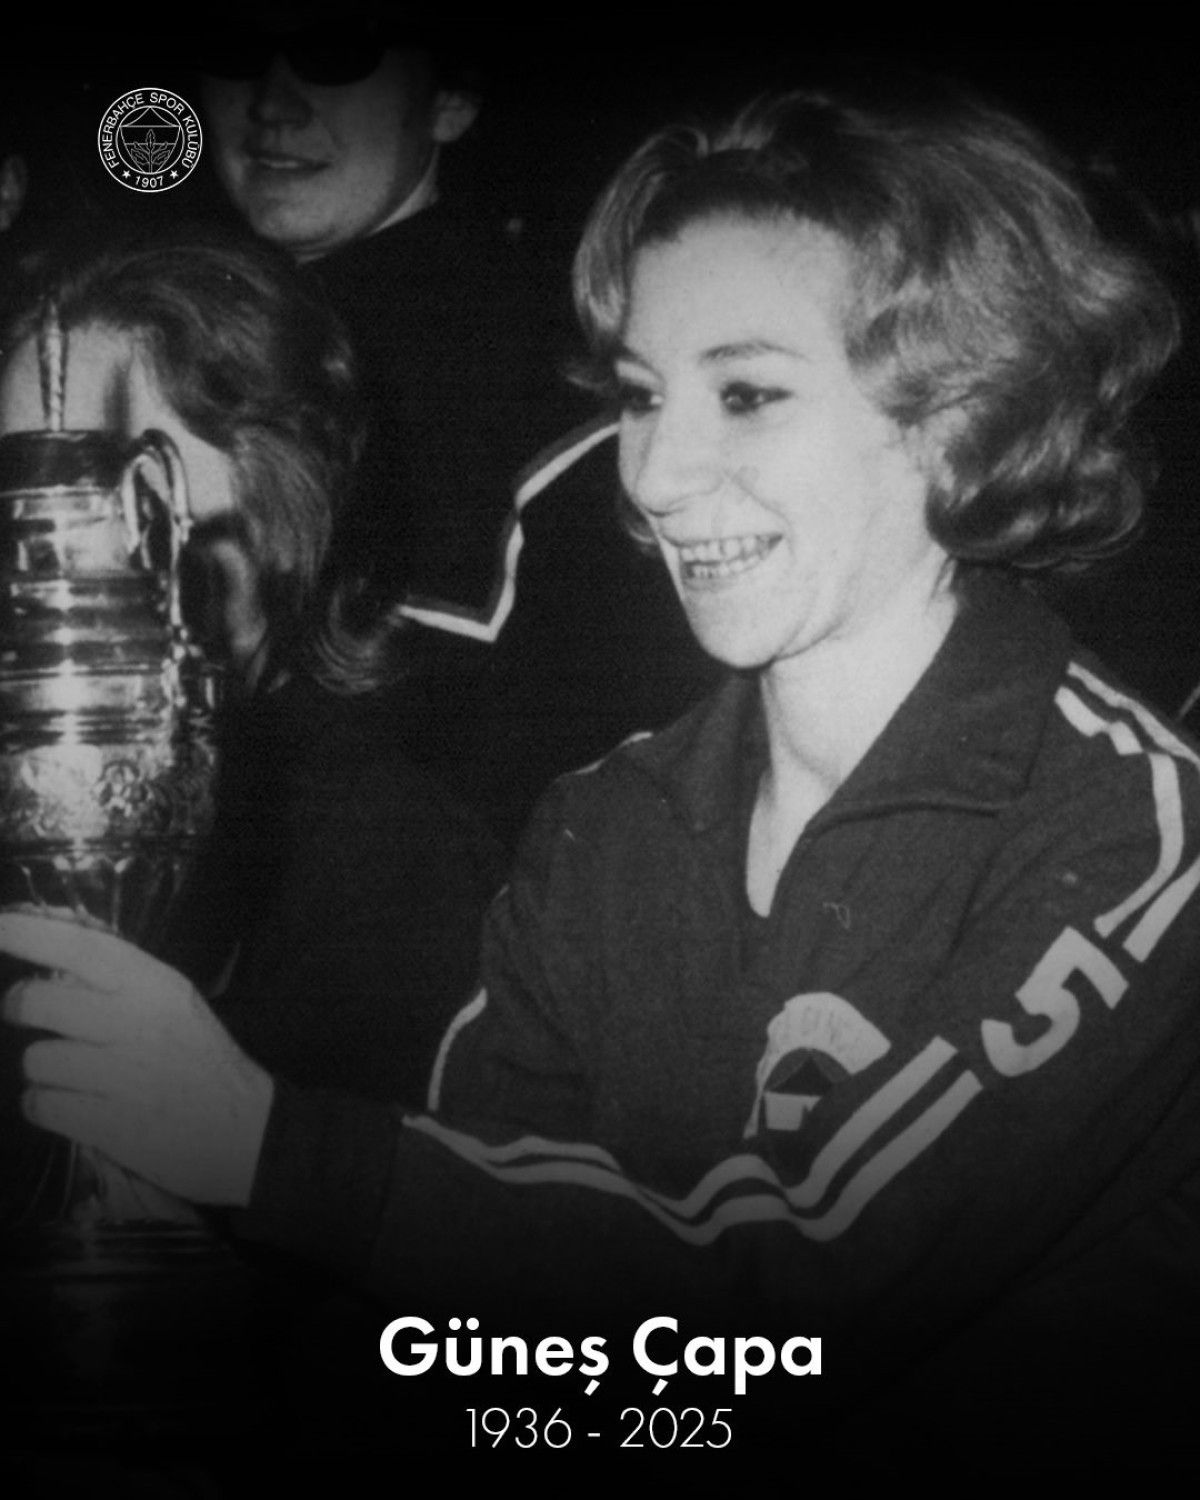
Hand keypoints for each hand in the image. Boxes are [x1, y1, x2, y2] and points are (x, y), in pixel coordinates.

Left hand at [0, 910, 273, 1206]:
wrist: (247, 1131)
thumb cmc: (203, 1061)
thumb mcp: (175, 1005)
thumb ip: (122, 983)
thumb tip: (49, 961)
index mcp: (157, 986)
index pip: (84, 947)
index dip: (33, 934)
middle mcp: (137, 1023)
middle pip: (38, 1001)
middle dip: (19, 1007)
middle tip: (25, 1012)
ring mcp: (123, 1076)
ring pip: (36, 1059)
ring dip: (42, 1069)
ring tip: (69, 1075)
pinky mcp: (111, 1124)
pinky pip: (41, 1105)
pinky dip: (45, 1106)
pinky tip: (68, 1106)